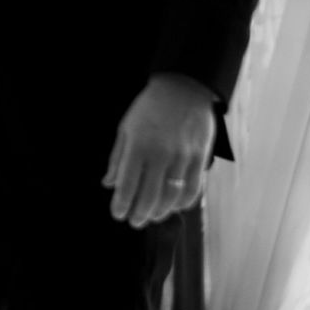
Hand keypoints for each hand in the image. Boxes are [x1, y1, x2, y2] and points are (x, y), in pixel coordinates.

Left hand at [103, 74, 216, 229]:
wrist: (184, 87)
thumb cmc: (150, 107)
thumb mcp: (126, 128)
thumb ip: (117, 158)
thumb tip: (109, 184)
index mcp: (138, 145)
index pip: (127, 184)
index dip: (121, 204)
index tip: (118, 214)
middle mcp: (160, 153)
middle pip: (149, 195)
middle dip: (140, 214)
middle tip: (135, 222)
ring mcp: (183, 156)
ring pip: (172, 196)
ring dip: (161, 212)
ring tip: (153, 216)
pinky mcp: (201, 157)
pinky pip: (194, 188)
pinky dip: (184, 202)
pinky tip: (175, 206)